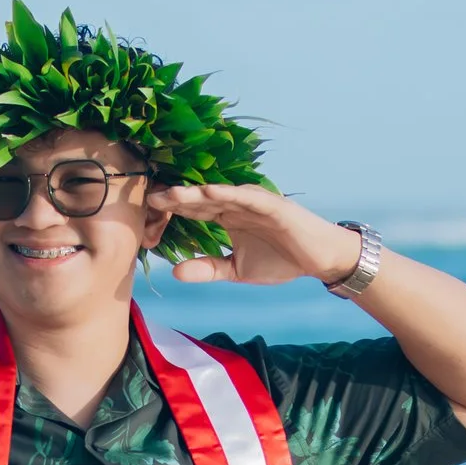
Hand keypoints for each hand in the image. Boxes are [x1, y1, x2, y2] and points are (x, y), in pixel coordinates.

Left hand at [147, 185, 362, 286]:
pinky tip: (209, 191)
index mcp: (226, 217)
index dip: (171, 210)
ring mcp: (254, 202)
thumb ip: (208, 269)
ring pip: (219, 194)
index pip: (193, 210)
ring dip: (195, 192)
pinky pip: (246, 197)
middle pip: (200, 198)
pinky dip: (228, 193)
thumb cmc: (281, 260)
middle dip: (175, 199)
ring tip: (171, 193)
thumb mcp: (236, 270)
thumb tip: (175, 273)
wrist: (319, 260)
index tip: (146, 213)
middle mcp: (236, 204)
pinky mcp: (272, 204)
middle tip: (148, 198)